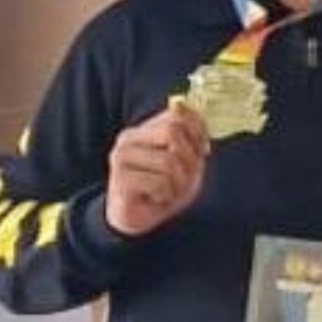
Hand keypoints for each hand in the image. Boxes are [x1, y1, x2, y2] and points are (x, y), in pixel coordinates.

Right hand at [105, 102, 209, 235]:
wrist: (138, 219)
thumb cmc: (163, 188)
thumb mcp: (186, 161)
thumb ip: (188, 135)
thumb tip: (182, 102)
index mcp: (144, 130)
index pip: (178, 114)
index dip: (199, 134)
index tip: (202, 154)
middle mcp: (129, 139)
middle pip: (173, 131)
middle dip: (190, 159)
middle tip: (185, 177)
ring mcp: (121, 157)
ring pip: (169, 161)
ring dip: (179, 183)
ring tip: (169, 190)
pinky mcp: (120, 179)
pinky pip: (159, 182)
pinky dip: (166, 194)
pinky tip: (157, 198)